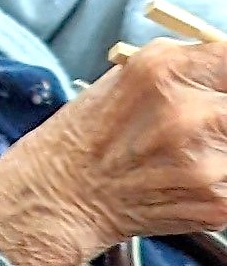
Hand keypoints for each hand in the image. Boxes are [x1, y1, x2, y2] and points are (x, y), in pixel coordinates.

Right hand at [0, 36, 226, 265]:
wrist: (55, 203)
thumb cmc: (91, 134)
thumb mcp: (134, 73)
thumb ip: (194, 63)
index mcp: (166, 71)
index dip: (224, 76)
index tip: (215, 88)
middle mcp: (188, 115)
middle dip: (220, 115)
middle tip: (200, 125)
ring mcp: (205, 164)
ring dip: (222, 147)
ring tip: (187, 155)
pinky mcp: (217, 202)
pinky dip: (221, 180)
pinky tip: (187, 181)